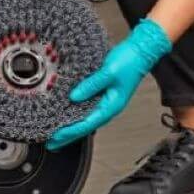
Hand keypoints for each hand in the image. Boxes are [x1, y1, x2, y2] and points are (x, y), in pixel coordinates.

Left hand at [46, 17, 171, 149]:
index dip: (69, 132)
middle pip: (85, 125)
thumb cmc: (130, 62)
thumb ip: (91, 85)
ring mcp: (106, 100)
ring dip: (71, 124)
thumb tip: (74, 97)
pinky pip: (87, 106)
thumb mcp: (108, 73)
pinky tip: (67, 111)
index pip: (86, 124)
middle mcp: (108, 107)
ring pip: (85, 117)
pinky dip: (76, 111)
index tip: (55, 138)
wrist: (142, 51)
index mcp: (111, 106)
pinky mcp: (103, 92)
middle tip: (51, 142)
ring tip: (56, 130)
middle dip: (68, 135)